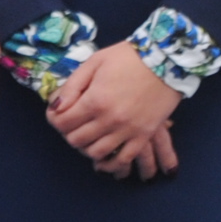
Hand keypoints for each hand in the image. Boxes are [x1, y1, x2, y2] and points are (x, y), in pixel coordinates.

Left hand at [47, 44, 180, 178]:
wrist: (165, 61)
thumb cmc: (127, 58)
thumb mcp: (94, 62)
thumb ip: (72, 86)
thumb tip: (55, 107)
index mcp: (94, 100)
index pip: (63, 123)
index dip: (55, 120)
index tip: (57, 114)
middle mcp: (109, 120)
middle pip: (77, 140)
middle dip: (68, 133)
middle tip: (71, 124)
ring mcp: (128, 130)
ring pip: (97, 153)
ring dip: (86, 147)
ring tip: (87, 136)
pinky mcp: (143, 136)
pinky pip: (123, 159)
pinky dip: (110, 163)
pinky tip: (104, 158)